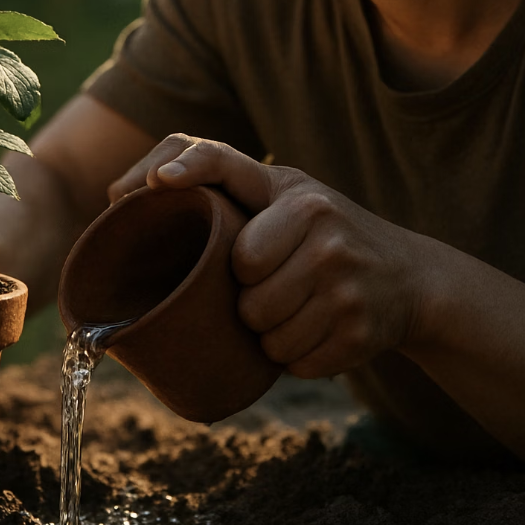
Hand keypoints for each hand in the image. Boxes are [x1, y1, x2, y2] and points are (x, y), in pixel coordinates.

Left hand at [110, 134, 433, 378]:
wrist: (409, 278)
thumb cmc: (321, 235)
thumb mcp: (284, 197)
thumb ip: (220, 188)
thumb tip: (116, 195)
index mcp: (292, 190)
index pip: (229, 163)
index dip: (191, 168)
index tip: (157, 184)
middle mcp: (321, 221)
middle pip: (241, 281)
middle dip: (246, 296)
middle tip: (273, 285)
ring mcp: (344, 275)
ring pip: (264, 330)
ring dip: (269, 332)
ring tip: (295, 308)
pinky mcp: (359, 328)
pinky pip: (293, 361)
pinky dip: (296, 356)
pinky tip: (317, 329)